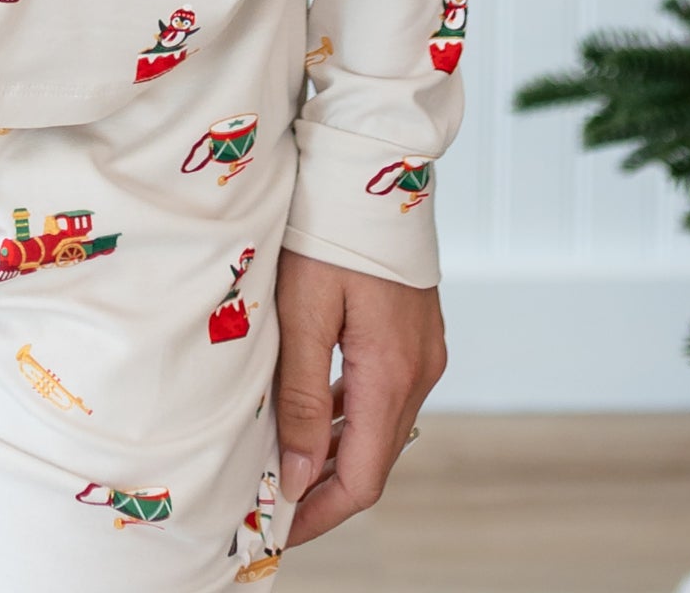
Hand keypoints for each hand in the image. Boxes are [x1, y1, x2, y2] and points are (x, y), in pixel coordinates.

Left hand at [272, 252, 444, 545]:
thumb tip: (294, 476)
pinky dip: (347, 415)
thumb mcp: (302, 310)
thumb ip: (298, 396)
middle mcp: (419, 371)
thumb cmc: (330, 225)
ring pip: (377, 427)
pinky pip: (382, 394)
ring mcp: (422, 352)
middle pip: (372, 459)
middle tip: (267, 502)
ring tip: (279, 464)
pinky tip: (310, 413)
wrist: (375, 159)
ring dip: (333, 452)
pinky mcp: (413, 333)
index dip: (318, 513)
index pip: (361, 478)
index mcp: (392, 373)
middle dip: (322, 489)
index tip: (275, 530)